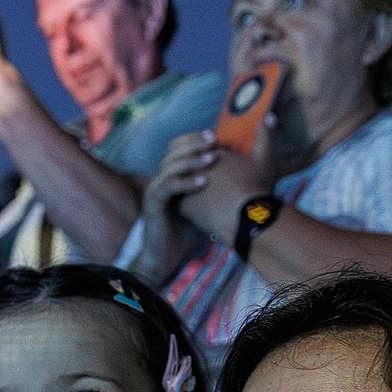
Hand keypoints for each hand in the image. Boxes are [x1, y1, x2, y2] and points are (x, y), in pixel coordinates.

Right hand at [135, 131, 219, 281]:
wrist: (169, 256)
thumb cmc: (188, 231)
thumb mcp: (205, 203)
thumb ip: (214, 186)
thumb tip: (239, 171)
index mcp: (171, 175)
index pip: (179, 147)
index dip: (195, 138)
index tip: (217, 136)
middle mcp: (161, 178)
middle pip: (174, 151)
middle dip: (195, 143)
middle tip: (214, 140)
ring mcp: (155, 190)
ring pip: (170, 165)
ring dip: (192, 160)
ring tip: (212, 158)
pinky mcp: (153, 204)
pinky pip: (168, 187)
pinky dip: (186, 182)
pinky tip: (204, 181)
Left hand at [176, 113, 282, 246]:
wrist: (246, 216)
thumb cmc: (257, 188)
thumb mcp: (264, 159)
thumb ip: (264, 137)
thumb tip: (269, 116)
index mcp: (215, 153)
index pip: (207, 153)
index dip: (213, 162)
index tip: (223, 175)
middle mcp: (198, 166)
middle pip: (193, 168)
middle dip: (197, 175)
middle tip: (212, 190)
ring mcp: (189, 184)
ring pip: (186, 186)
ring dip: (191, 192)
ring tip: (205, 203)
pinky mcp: (183, 203)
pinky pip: (181, 205)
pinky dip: (189, 209)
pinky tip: (200, 215)